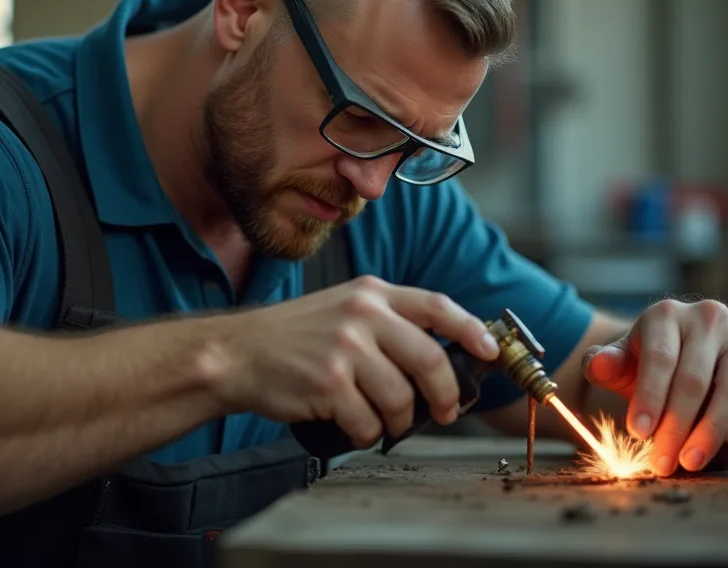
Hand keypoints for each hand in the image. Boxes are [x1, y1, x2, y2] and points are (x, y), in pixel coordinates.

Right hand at [211, 275, 499, 448]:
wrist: (237, 354)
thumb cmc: (291, 338)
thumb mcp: (342, 309)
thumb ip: (386, 323)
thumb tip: (439, 359)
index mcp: (371, 293)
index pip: (437, 307)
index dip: (471, 330)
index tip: (489, 352)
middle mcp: (362, 314)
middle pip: (430, 359)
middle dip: (446, 394)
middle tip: (444, 412)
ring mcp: (345, 348)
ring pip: (401, 398)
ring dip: (398, 421)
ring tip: (381, 421)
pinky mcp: (328, 383)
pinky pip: (368, 422)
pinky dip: (365, 433)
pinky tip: (351, 426)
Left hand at [579, 299, 727, 476]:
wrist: (684, 360)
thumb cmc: (647, 364)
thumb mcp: (620, 362)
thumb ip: (604, 364)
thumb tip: (597, 364)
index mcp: (667, 314)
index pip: (659, 358)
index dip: (649, 398)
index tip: (638, 433)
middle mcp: (709, 319)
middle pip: (693, 379)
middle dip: (676, 426)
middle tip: (663, 461)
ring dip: (711, 432)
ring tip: (691, 460)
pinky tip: (727, 440)